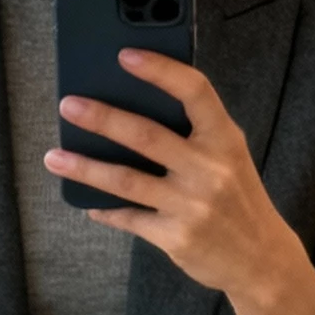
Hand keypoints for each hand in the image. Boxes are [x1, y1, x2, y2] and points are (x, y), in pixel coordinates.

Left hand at [46, 48, 314, 314]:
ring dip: (85, 167)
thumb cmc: (236, 197)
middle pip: (146, 135)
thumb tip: (134, 106)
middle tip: (68, 105)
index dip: (159, 70)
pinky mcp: (175, 238)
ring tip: (54, 156)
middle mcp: (209, 170)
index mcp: (224, 139)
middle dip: (102, 118)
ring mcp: (191, 206)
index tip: (125, 55)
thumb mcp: (229, 156)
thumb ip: (194, 133)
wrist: (260, 259)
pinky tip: (87, 201)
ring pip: (126, 180)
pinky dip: (106, 210)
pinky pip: (130, 218)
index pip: (194, 91)